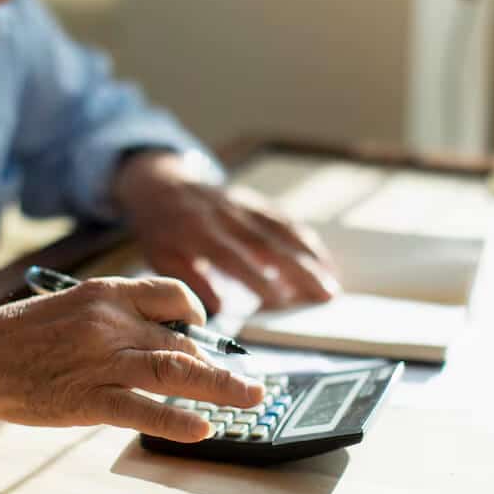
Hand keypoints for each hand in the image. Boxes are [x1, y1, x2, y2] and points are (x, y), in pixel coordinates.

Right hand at [0, 277, 263, 441]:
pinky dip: (177, 421)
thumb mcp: (71, 306)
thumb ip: (114, 318)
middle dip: (218, 364)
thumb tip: (158, 337)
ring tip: (251, 399)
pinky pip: (142, 411)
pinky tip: (202, 428)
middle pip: (183, 341)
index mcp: (106, 294)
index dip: (197, 315)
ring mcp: (101, 362)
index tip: (206, 332)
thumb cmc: (19, 335)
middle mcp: (111, 323)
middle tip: (248, 382)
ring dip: (221, 386)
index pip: (172, 295)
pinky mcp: (87, 400)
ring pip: (176, 371)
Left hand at [112, 151, 339, 313]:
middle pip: (267, 242)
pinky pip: (285, 221)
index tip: (279, 301)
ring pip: (282, 230)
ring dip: (310, 257)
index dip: (255, 276)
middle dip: (298, 269)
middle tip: (324, 295)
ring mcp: (244, 205)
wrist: (162, 184)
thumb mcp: (162, 256)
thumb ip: (190, 279)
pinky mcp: (255, 202)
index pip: (231, 255)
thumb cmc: (161, 230)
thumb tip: (218, 309)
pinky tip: (324, 263)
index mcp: (197, 229)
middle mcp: (225, 214)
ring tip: (332, 284)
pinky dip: (307, 242)